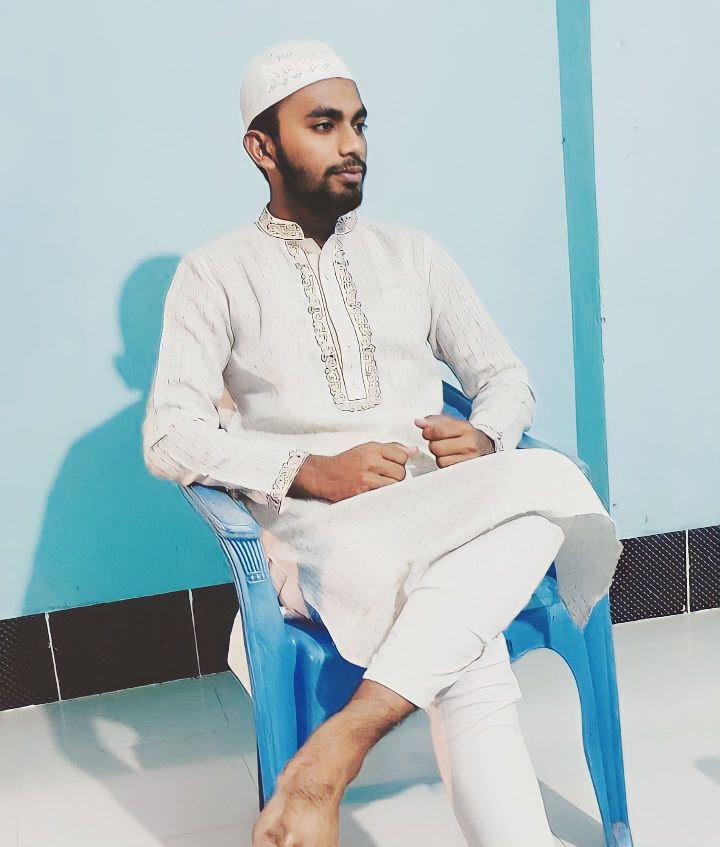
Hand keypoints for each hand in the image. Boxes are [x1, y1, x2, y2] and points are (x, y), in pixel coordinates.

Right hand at [288, 442, 417, 502]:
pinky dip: (384, 494)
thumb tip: (413, 450)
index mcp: (373, 449)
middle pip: (401, 472)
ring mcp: (367, 478)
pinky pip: (384, 495)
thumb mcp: (367, 448)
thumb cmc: (347, 462)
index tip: (394, 464)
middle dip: (397, 476)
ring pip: (395, 484)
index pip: (402, 455)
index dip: (401, 461)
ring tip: (382, 484)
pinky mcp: (363, 492)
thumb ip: (392, 448)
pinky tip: (377, 491)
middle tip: (387, 477)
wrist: (324, 475)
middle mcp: (370, 462)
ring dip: (392, 486)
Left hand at [414, 414, 494, 467]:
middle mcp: (470, 444)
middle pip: (436, 447)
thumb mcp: (452, 423)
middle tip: (441, 443)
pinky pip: (446, 469)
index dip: (428, 432)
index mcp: (466, 428)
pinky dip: (445, 464)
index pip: (439, 430)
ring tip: (447, 452)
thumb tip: (418, 422)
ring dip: (439, 457)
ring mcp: (470, 460)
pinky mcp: (466, 471)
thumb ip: (434, 421)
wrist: (485, 446)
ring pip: (440, 460)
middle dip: (434, 445)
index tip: (427, 432)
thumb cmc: (464, 434)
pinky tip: (451, 459)